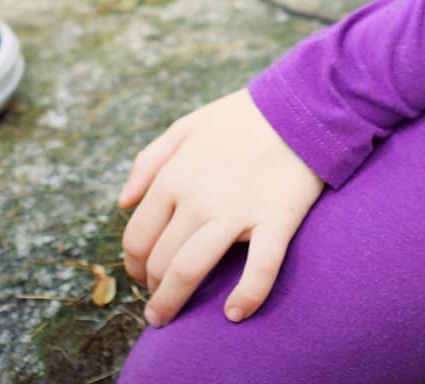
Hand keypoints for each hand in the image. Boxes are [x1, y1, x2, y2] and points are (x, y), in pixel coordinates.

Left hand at [118, 88, 324, 326]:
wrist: (301, 103)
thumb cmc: (244, 116)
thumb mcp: (189, 124)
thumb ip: (150, 160)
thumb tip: (122, 203)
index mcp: (174, 177)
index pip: (138, 237)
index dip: (135, 264)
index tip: (143, 277)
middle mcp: (197, 198)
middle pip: (159, 261)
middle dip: (152, 288)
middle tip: (158, 301)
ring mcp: (236, 211)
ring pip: (189, 272)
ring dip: (173, 303)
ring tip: (170, 321)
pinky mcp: (275, 220)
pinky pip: (259, 270)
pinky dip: (246, 298)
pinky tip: (235, 313)